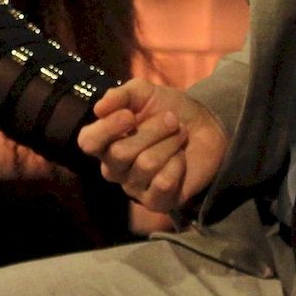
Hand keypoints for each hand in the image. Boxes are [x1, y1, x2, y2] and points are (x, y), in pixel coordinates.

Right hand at [77, 78, 226, 212]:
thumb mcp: (144, 93)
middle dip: (152, 131)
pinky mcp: (156, 202)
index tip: (130, 115)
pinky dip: (178, 165)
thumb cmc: (169, 110)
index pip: (88, 142)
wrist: (206, 127)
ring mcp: (134, 188)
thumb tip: (99, 109)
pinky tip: (181, 159)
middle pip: (120, 153)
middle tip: (172, 120)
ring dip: (170, 143)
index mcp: (105, 142)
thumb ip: (120, 95)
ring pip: (146, 165)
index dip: (106, 129)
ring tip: (180, 136)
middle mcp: (114, 168)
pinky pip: (163, 183)